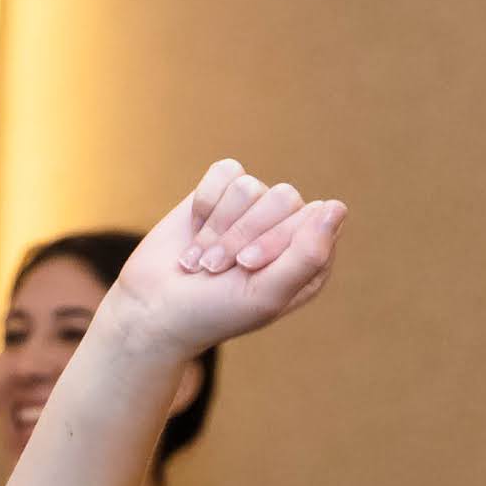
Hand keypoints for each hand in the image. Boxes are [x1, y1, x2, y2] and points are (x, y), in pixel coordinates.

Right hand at [106, 158, 347, 360]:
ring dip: (217, 226)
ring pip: (249, 186)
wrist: (150, 311)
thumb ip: (308, 256)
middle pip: (283, 197)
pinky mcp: (219, 195)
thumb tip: (335, 207)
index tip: (246, 266)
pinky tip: (194, 231)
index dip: (276, 237)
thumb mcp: (265, 295)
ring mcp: (252, 211)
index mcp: (308, 259)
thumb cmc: (210, 313)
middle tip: (217, 267)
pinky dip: (204, 203)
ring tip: (201, 259)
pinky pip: (225, 173)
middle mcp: (285, 229)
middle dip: (241, 233)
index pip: (315, 217)